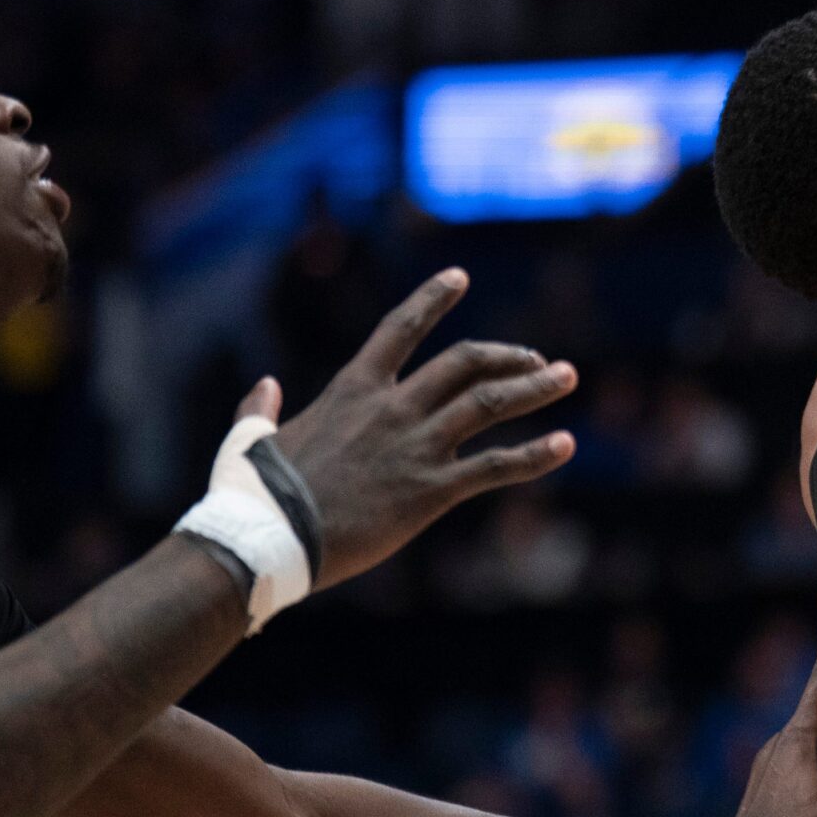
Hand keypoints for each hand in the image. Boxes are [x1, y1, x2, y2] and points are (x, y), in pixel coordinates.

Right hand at [251, 270, 578, 589]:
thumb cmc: (251, 497)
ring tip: (567, 377)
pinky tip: (565, 444)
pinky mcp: (430, 491)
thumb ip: (260, 409)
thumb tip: (264, 386)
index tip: (459, 276)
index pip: (399, 330)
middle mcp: (393, 409)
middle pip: (465, 362)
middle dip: (508, 354)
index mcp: (353, 391)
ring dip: (534, 387)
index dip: (431, 300)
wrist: (266, 540)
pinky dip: (535, 455)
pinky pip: (495, 467)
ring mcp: (416, 447)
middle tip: (539, 358)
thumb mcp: (248, 441)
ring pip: (490, 402)